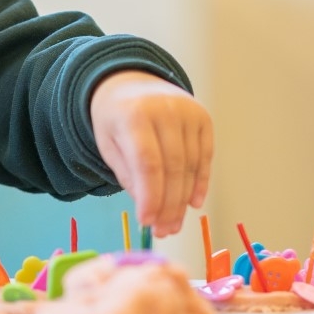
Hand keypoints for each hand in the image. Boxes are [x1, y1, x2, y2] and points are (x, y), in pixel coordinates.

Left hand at [89, 70, 211, 236]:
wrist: (130, 82)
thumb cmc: (116, 120)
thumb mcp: (108, 145)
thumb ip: (128, 175)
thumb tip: (151, 210)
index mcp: (134, 115)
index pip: (148, 163)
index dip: (150, 196)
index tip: (147, 221)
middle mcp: (165, 109)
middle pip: (173, 167)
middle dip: (169, 204)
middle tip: (164, 230)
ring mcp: (188, 111)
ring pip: (191, 165)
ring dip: (184, 200)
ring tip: (174, 224)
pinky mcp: (203, 116)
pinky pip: (205, 156)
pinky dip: (201, 182)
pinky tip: (193, 203)